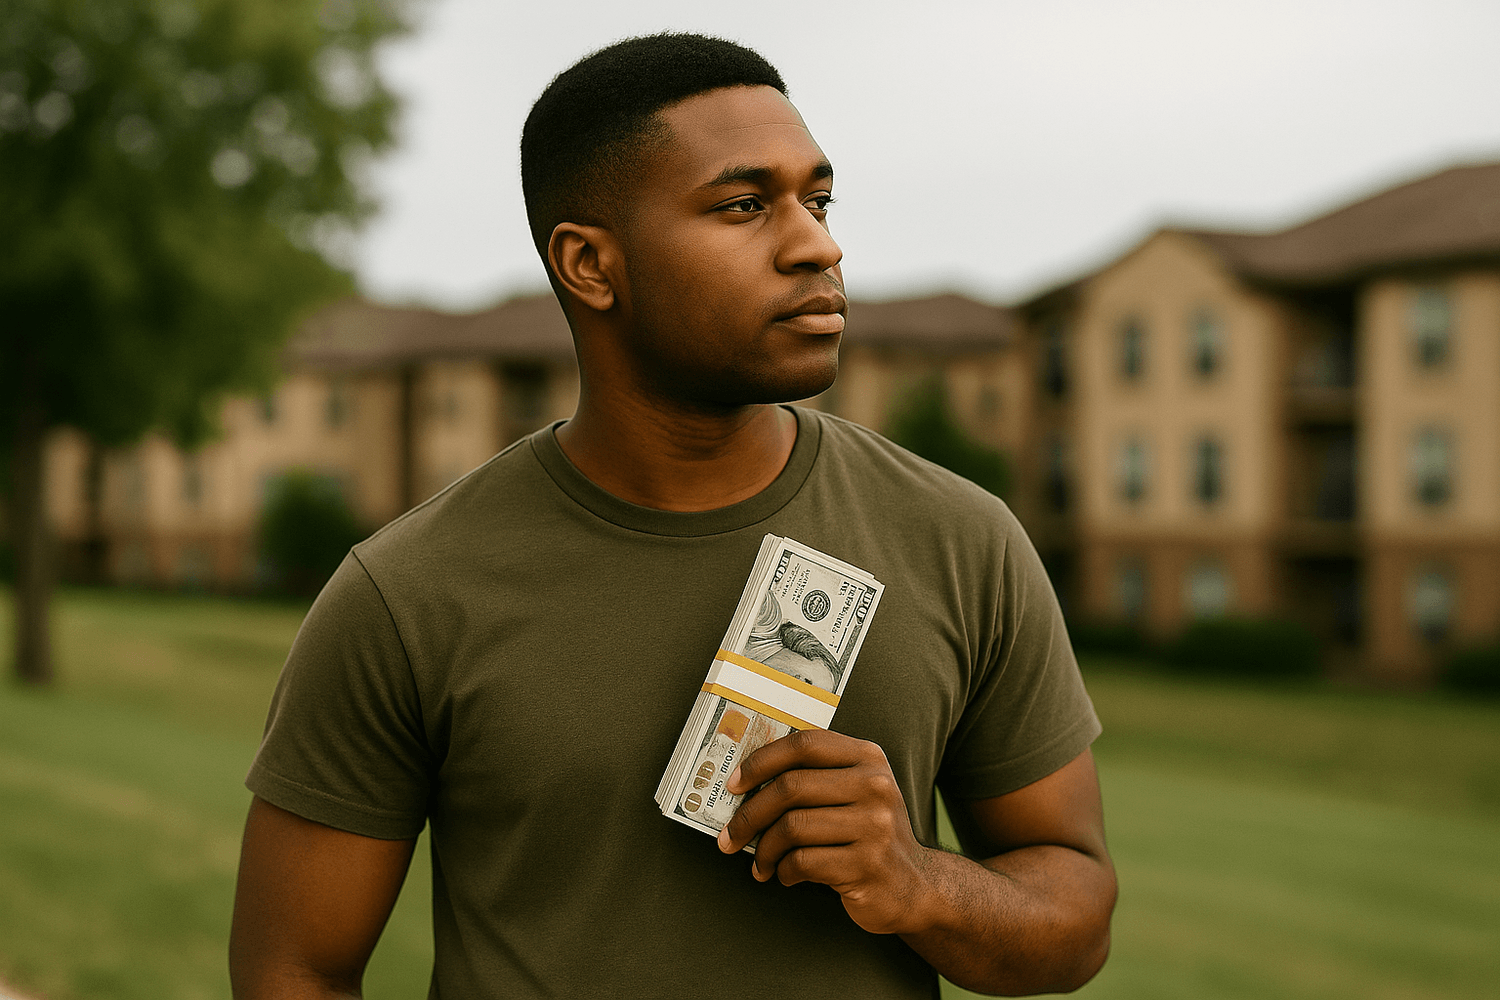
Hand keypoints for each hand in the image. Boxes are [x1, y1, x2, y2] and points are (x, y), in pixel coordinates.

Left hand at [716, 729, 936, 934]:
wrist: (915, 886)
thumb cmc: (869, 835)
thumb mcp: (856, 792)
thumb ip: (815, 777)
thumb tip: (746, 783)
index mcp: (868, 758)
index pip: (804, 744)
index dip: (761, 761)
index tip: (734, 784)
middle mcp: (875, 786)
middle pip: (790, 788)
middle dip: (749, 815)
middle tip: (730, 836)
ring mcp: (874, 826)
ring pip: (792, 828)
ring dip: (764, 850)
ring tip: (761, 863)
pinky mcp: (866, 865)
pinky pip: (803, 862)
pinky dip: (784, 871)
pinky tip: (786, 875)